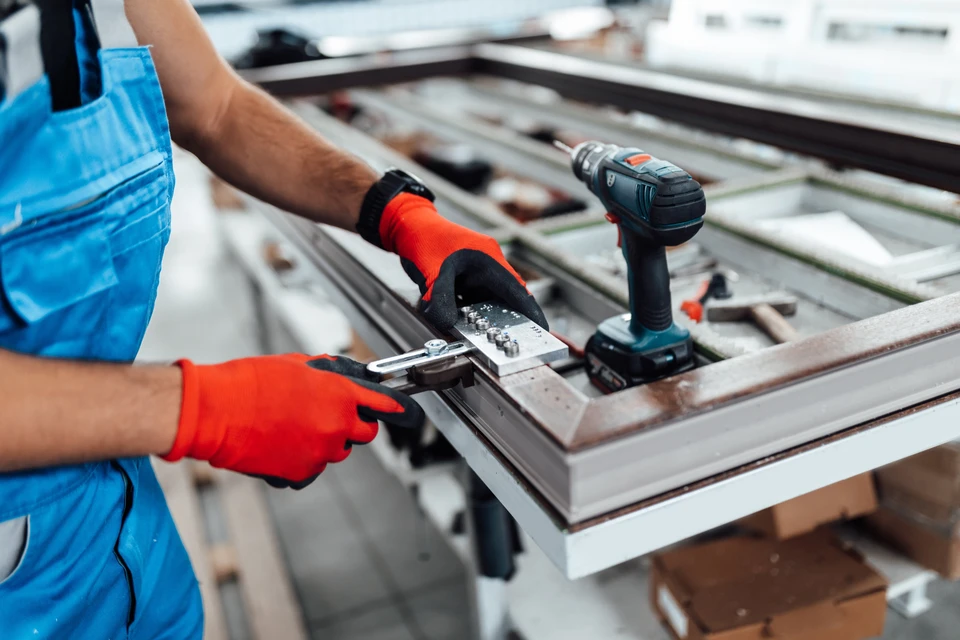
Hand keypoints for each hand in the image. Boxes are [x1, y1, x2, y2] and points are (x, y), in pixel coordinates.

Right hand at [163, 354, 423, 488]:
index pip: (386, 404)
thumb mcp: (297, 365)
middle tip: (330, 415)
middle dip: (355, 424)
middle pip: (366, 433)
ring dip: (326, 441)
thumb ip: (330, 375)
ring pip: (338, 451)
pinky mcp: (301, 473)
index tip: (407, 413)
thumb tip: (344, 378)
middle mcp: (337, 425)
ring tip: (293, 426)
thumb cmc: (250, 383)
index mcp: (340, 394)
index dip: (398, 409)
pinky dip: (304, 459)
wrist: (215, 411)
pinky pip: (314, 468)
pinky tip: (282, 444)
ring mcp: (321, 453)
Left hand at [377, 193, 547, 330]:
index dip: (531, 312)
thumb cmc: (424, 238)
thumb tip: (447, 325)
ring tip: (484, 337)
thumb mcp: (431, 272)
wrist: (408, 225)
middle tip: (510, 342)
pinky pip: (474, 300)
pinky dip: (471, 313)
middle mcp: (488, 265)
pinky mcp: (465, 278)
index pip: (517, 291)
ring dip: (487, 318)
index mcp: (489, 259)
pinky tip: (463, 324)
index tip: (540, 330)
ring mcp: (477, 272)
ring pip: (489, 302)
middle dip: (508, 320)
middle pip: (507, 299)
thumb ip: (440, 300)